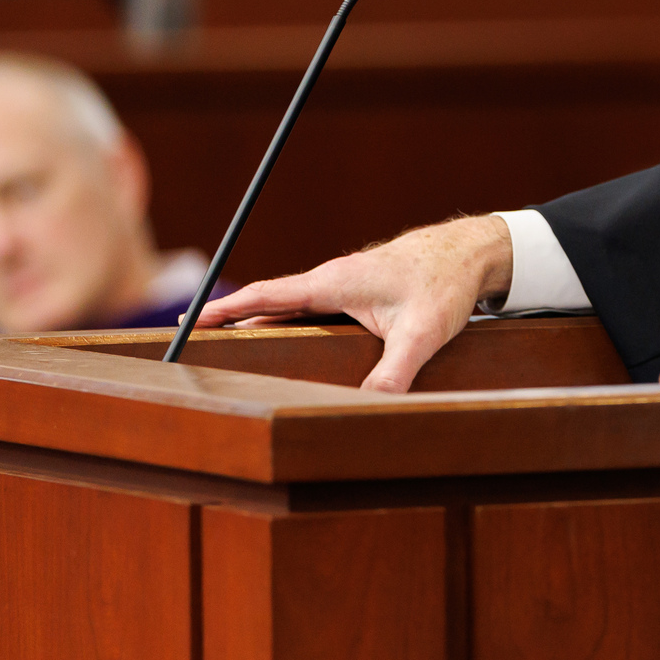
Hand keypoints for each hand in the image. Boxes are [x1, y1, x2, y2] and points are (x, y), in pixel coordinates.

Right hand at [194, 215, 509, 391]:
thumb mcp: (421, 333)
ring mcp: (343, 282)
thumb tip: (369, 407)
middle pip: (270, 300)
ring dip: (260, 317)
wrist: (469, 252)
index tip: (190, 318)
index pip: (267, 295)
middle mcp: (331, 278)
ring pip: (290, 303)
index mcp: (333, 282)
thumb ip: (394, 371)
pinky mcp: (357, 289)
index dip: (228, 309)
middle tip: (193, 335)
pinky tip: (283, 335)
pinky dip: (287, 317)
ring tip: (226, 341)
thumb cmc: (444, 284)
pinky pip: (310, 304)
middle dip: (232, 317)